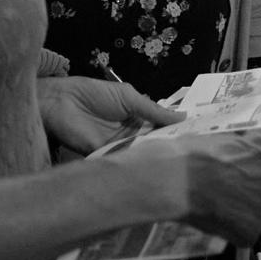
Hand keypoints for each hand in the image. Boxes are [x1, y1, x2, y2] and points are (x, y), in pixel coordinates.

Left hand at [38, 76, 183, 154]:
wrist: (62, 103)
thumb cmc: (95, 94)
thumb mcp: (130, 97)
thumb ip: (154, 110)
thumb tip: (184, 116)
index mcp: (138, 119)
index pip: (161, 128)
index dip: (176, 131)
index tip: (198, 136)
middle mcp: (131, 135)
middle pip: (154, 143)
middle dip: (170, 146)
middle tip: (194, 151)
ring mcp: (119, 148)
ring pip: (142, 154)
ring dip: (156, 155)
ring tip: (180, 159)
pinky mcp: (106, 158)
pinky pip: (125, 161)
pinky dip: (137, 163)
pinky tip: (155, 165)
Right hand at [121, 132, 260, 245]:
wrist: (177, 177)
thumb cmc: (191, 153)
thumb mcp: (224, 139)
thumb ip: (243, 150)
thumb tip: (243, 159)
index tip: (254, 184)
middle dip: (258, 199)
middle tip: (235, 200)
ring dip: (248, 218)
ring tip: (223, 214)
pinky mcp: (251, 229)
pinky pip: (248, 236)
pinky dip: (235, 234)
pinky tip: (217, 224)